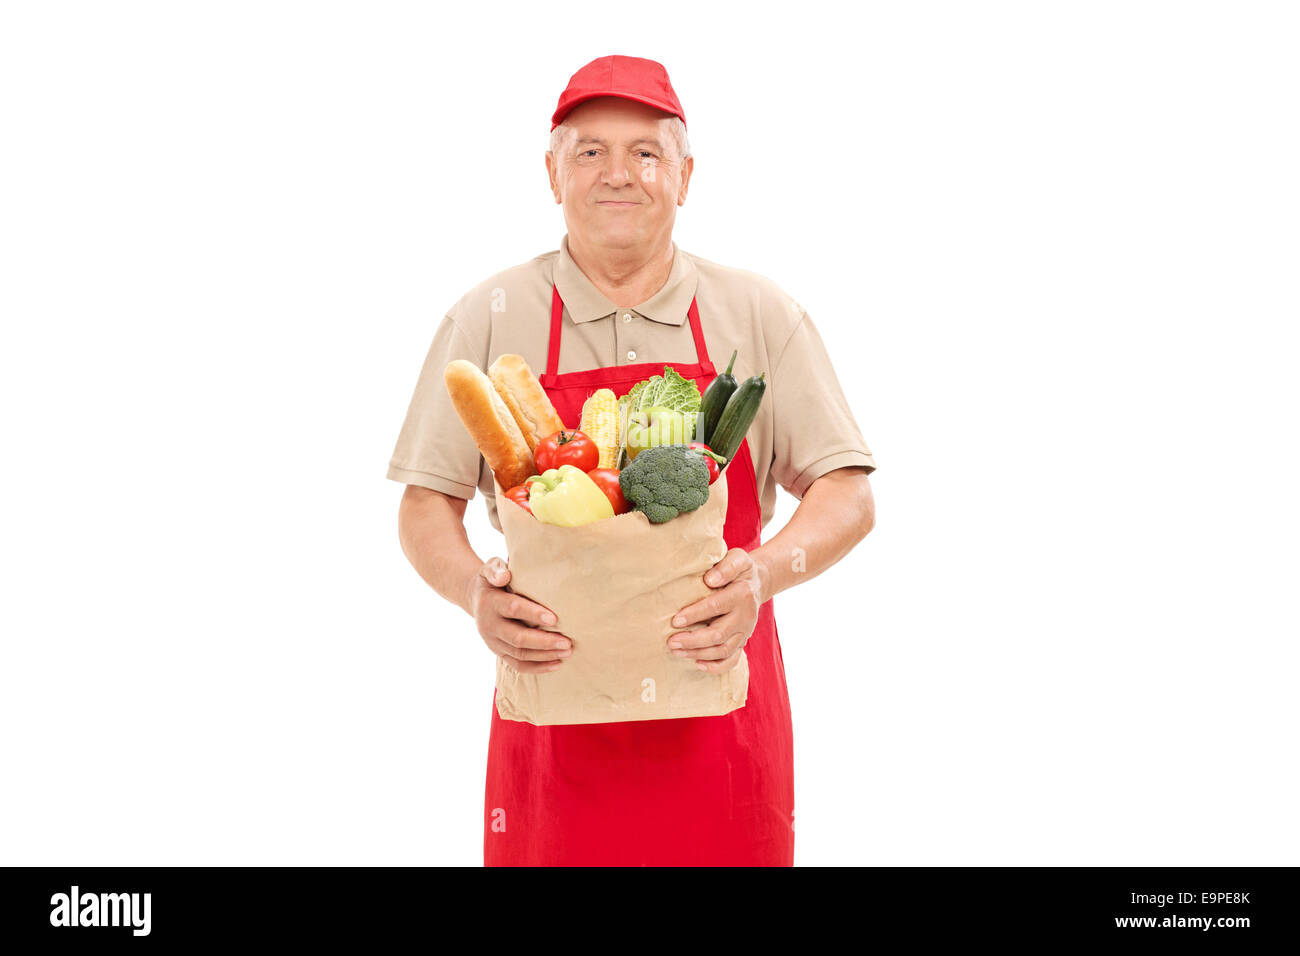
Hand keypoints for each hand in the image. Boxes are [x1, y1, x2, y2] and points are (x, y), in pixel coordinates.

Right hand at [468, 557, 571, 673]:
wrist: (476, 599)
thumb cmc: (492, 581)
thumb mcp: (490, 569)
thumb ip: (496, 570)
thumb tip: (505, 575)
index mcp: (490, 603)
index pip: (513, 609)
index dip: (533, 614)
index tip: (555, 619)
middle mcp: (490, 625)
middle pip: (518, 638)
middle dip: (544, 642)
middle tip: (567, 642)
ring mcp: (493, 642)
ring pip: (520, 654)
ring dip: (545, 655)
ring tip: (568, 652)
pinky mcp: (499, 652)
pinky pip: (518, 665)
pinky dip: (538, 667)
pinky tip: (557, 664)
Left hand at [667, 548, 765, 673]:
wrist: (757, 583)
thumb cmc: (739, 570)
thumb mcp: (738, 559)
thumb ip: (726, 566)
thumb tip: (710, 580)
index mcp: (742, 594)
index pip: (716, 606)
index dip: (695, 614)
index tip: (675, 620)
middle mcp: (745, 616)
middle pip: (718, 634)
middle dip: (692, 640)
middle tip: (671, 642)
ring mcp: (745, 632)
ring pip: (723, 650)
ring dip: (698, 653)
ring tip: (676, 652)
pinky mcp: (743, 641)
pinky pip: (732, 660)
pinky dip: (716, 666)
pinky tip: (698, 665)